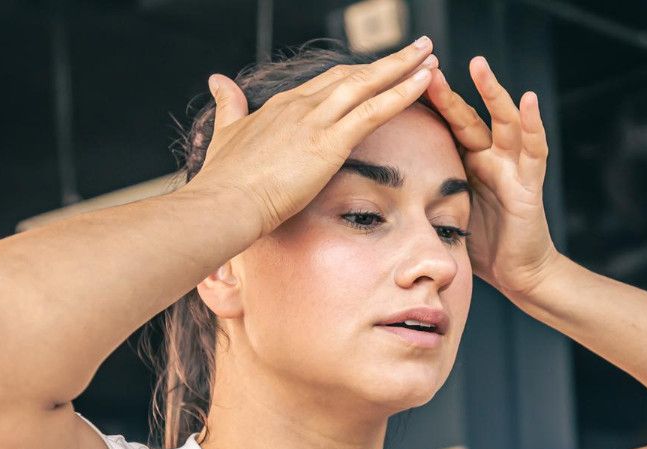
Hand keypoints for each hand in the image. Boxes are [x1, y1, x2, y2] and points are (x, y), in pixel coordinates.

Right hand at [183, 38, 439, 238]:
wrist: (222, 202)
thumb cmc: (222, 181)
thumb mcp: (224, 134)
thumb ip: (228, 105)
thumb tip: (216, 80)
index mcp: (281, 106)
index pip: (326, 82)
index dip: (356, 74)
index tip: (377, 68)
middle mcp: (301, 105)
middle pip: (352, 75)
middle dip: (387, 62)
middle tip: (417, 48)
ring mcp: (316, 120)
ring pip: (369, 84)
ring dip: (403, 67)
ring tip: (430, 54)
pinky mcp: (329, 142)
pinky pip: (375, 110)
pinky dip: (402, 92)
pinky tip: (424, 81)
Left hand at [424, 56, 559, 297]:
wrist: (518, 273)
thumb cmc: (482, 245)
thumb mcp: (443, 215)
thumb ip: (422, 197)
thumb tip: (375, 196)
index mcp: (466, 163)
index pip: (443, 128)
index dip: (425, 107)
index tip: (400, 85)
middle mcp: (489, 157)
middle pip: (466, 117)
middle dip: (448, 92)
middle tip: (426, 66)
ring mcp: (512, 166)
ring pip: (503, 120)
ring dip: (492, 91)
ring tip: (479, 65)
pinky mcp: (530, 181)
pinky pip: (535, 148)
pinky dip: (533, 124)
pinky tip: (529, 100)